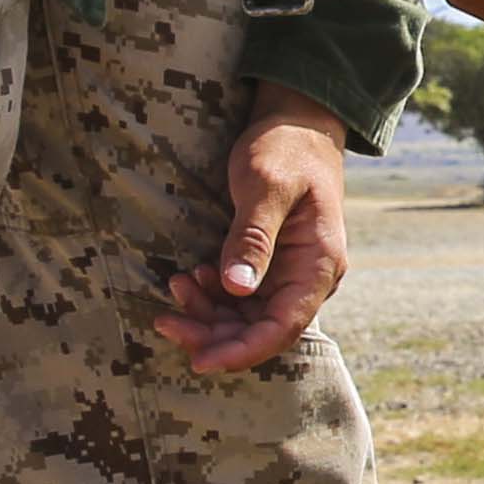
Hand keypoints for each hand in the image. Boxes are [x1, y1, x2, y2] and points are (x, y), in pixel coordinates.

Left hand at [158, 83, 355, 374]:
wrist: (298, 123)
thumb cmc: (285, 148)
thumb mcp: (266, 185)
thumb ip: (253, 237)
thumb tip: (237, 289)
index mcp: (319, 264)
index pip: (283, 326)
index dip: (242, 350)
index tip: (200, 360)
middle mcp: (309, 277)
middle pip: (262, 330)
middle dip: (213, 334)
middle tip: (165, 322)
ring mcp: (291, 273)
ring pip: (248, 317)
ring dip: (208, 313)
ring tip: (176, 285)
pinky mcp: (273, 266)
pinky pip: (242, 297)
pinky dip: (213, 295)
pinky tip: (191, 277)